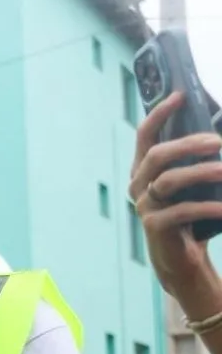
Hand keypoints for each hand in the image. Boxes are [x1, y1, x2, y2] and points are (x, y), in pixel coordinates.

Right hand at [128, 91, 221, 309]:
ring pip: (170, 180)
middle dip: (188, 144)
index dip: (160, 114)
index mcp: (144, 170)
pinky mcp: (155, 226)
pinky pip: (183, 210)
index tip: (180, 96)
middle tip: (218, 141)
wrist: (180, 258)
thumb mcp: (191, 184)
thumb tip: (218, 137)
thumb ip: (195, 161)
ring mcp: (145, 205)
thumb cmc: (190, 214)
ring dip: (203, 173)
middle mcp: (139, 184)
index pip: (145, 135)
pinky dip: (209, 207)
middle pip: (157, 155)